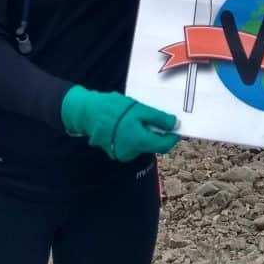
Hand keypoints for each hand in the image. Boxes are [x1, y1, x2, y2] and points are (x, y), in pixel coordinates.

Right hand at [60, 86, 180, 161]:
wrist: (88, 112)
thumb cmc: (115, 109)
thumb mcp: (140, 109)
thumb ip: (159, 119)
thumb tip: (175, 125)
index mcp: (140, 142)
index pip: (165, 145)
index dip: (172, 136)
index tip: (175, 126)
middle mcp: (132, 153)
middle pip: (152, 145)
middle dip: (154, 132)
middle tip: (150, 116)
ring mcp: (122, 154)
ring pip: (141, 144)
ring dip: (142, 133)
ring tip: (134, 118)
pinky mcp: (114, 152)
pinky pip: (130, 145)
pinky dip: (132, 136)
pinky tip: (125, 124)